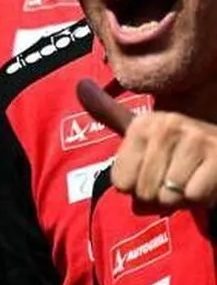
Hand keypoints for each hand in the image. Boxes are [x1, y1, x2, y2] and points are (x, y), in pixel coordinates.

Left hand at [77, 79, 216, 207]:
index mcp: (142, 124)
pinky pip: (195, 196)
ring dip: (182, 199)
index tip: (153, 174)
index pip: (121, 183)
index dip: (137, 189)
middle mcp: (166, 126)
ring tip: (191, 180)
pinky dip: (202, 199)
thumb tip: (81, 85)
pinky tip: (207, 182)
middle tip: (176, 180)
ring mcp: (195, 140)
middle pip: (144, 192)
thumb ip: (110, 115)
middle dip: (160, 197)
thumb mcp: (144, 134)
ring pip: (170, 196)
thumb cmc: (179, 151)